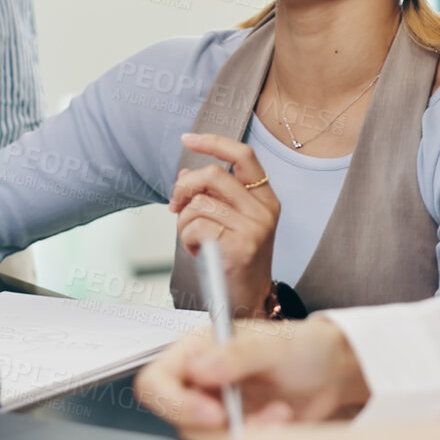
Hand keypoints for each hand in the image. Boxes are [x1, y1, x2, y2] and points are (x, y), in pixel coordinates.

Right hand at [136, 317, 369, 439]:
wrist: (330, 373)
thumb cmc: (301, 347)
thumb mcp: (274, 343)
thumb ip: (237, 354)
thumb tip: (199, 368)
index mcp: (195, 350)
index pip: (155, 382)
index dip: (176, 403)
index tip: (214, 412)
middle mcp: (197, 382)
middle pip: (178, 422)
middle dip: (220, 427)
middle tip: (257, 416)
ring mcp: (212, 410)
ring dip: (243, 436)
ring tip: (278, 414)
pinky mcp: (230, 434)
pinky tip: (278, 423)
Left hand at [170, 133, 279, 317]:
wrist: (248, 301)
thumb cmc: (235, 260)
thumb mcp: (228, 222)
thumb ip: (210, 195)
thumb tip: (184, 174)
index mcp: (264, 197)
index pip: (243, 155)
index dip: (213, 142)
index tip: (188, 138)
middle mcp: (264, 209)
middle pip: (213, 175)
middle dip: (184, 187)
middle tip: (174, 205)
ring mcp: (254, 228)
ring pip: (199, 204)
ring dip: (183, 222)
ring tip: (192, 239)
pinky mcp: (240, 246)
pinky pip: (197, 226)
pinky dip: (188, 238)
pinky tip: (199, 251)